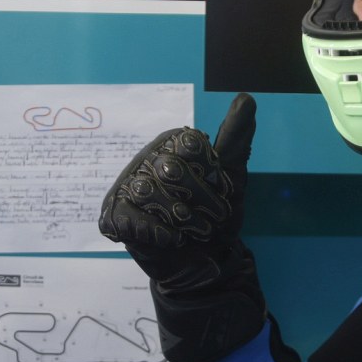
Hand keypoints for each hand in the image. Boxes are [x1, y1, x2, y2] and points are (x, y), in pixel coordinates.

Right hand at [96, 95, 266, 361]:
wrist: (205, 263)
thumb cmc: (216, 217)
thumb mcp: (232, 178)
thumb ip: (235, 139)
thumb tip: (246, 98)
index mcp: (173, 145)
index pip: (191, 146)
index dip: (211, 174)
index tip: (223, 193)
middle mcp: (147, 160)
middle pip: (171, 169)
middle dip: (199, 200)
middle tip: (213, 219)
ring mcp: (128, 187)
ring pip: (150, 194)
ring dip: (182, 220)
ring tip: (196, 232)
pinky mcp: (115, 215)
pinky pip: (131, 218)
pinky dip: (158, 232)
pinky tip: (172, 240)